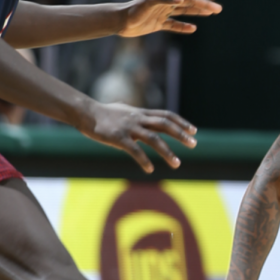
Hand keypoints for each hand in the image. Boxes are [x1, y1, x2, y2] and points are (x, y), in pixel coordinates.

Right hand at [79, 102, 196, 172]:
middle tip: (194, 144)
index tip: (194, 130)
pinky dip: (143, 160)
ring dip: (167, 152)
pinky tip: (150, 170)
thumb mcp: (124, 109)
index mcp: (141, 113)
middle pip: (165, 125)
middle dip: (181, 135)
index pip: (167, 116)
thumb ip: (136, 113)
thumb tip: (140, 111)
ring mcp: (129, 128)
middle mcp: (138, 119)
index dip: (181, 122)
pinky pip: (134, 150)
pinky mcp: (118, 138)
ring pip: (153, 139)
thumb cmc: (104, 113)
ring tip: (177, 164)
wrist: (85, 113)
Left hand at [118, 0, 221, 36]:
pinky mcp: (158, 24)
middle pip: (190, 2)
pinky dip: (184, 27)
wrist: (120, 21)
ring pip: (185, 12)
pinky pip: (174, 25)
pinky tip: (192, 29)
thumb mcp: (150, 2)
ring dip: (198, 13)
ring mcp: (163, 13)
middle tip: (219, 9)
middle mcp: (167, 3)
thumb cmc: (134, 10)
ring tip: (210, 14)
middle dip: (205, 5)